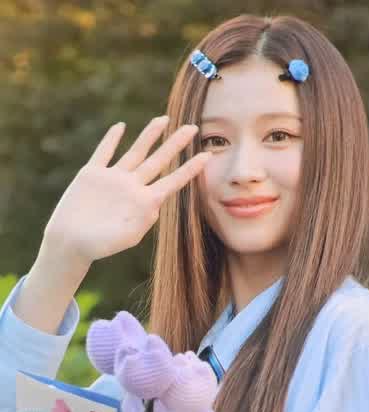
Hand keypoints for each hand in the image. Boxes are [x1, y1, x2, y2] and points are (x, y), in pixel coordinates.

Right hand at [43, 116, 211, 265]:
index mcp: (144, 202)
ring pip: (135, 152)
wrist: (71, 242)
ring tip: (164, 119)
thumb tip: (155, 204)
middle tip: (193, 127)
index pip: (172, 181)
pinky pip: (104, 152)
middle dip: (175, 144)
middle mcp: (132, 187)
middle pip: (158, 160)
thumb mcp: (128, 236)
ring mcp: (113, 179)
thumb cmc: (100, 245)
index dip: (190, 168)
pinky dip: (111, 139)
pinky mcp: (92, 174)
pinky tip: (121, 127)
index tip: (208, 155)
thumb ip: (144, 220)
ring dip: (149, 135)